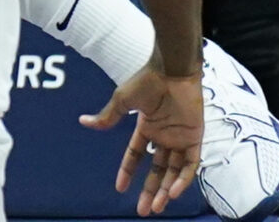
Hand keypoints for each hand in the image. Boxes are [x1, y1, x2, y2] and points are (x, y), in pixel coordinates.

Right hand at [84, 65, 201, 216]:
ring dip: (165, 190)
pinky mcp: (194, 138)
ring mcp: (180, 138)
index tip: (120, 188)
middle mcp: (164, 136)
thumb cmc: (148, 81)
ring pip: (173, 171)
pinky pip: (190, 164)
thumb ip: (108, 117)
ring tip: (158, 207)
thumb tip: (83, 122)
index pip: (137, 154)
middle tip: (144, 210)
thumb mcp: (123, 100)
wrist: (172, 70)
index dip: (128, 171)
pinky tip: (172, 192)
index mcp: (147, 127)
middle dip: (150, 190)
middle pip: (157, 169)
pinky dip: (183, 179)